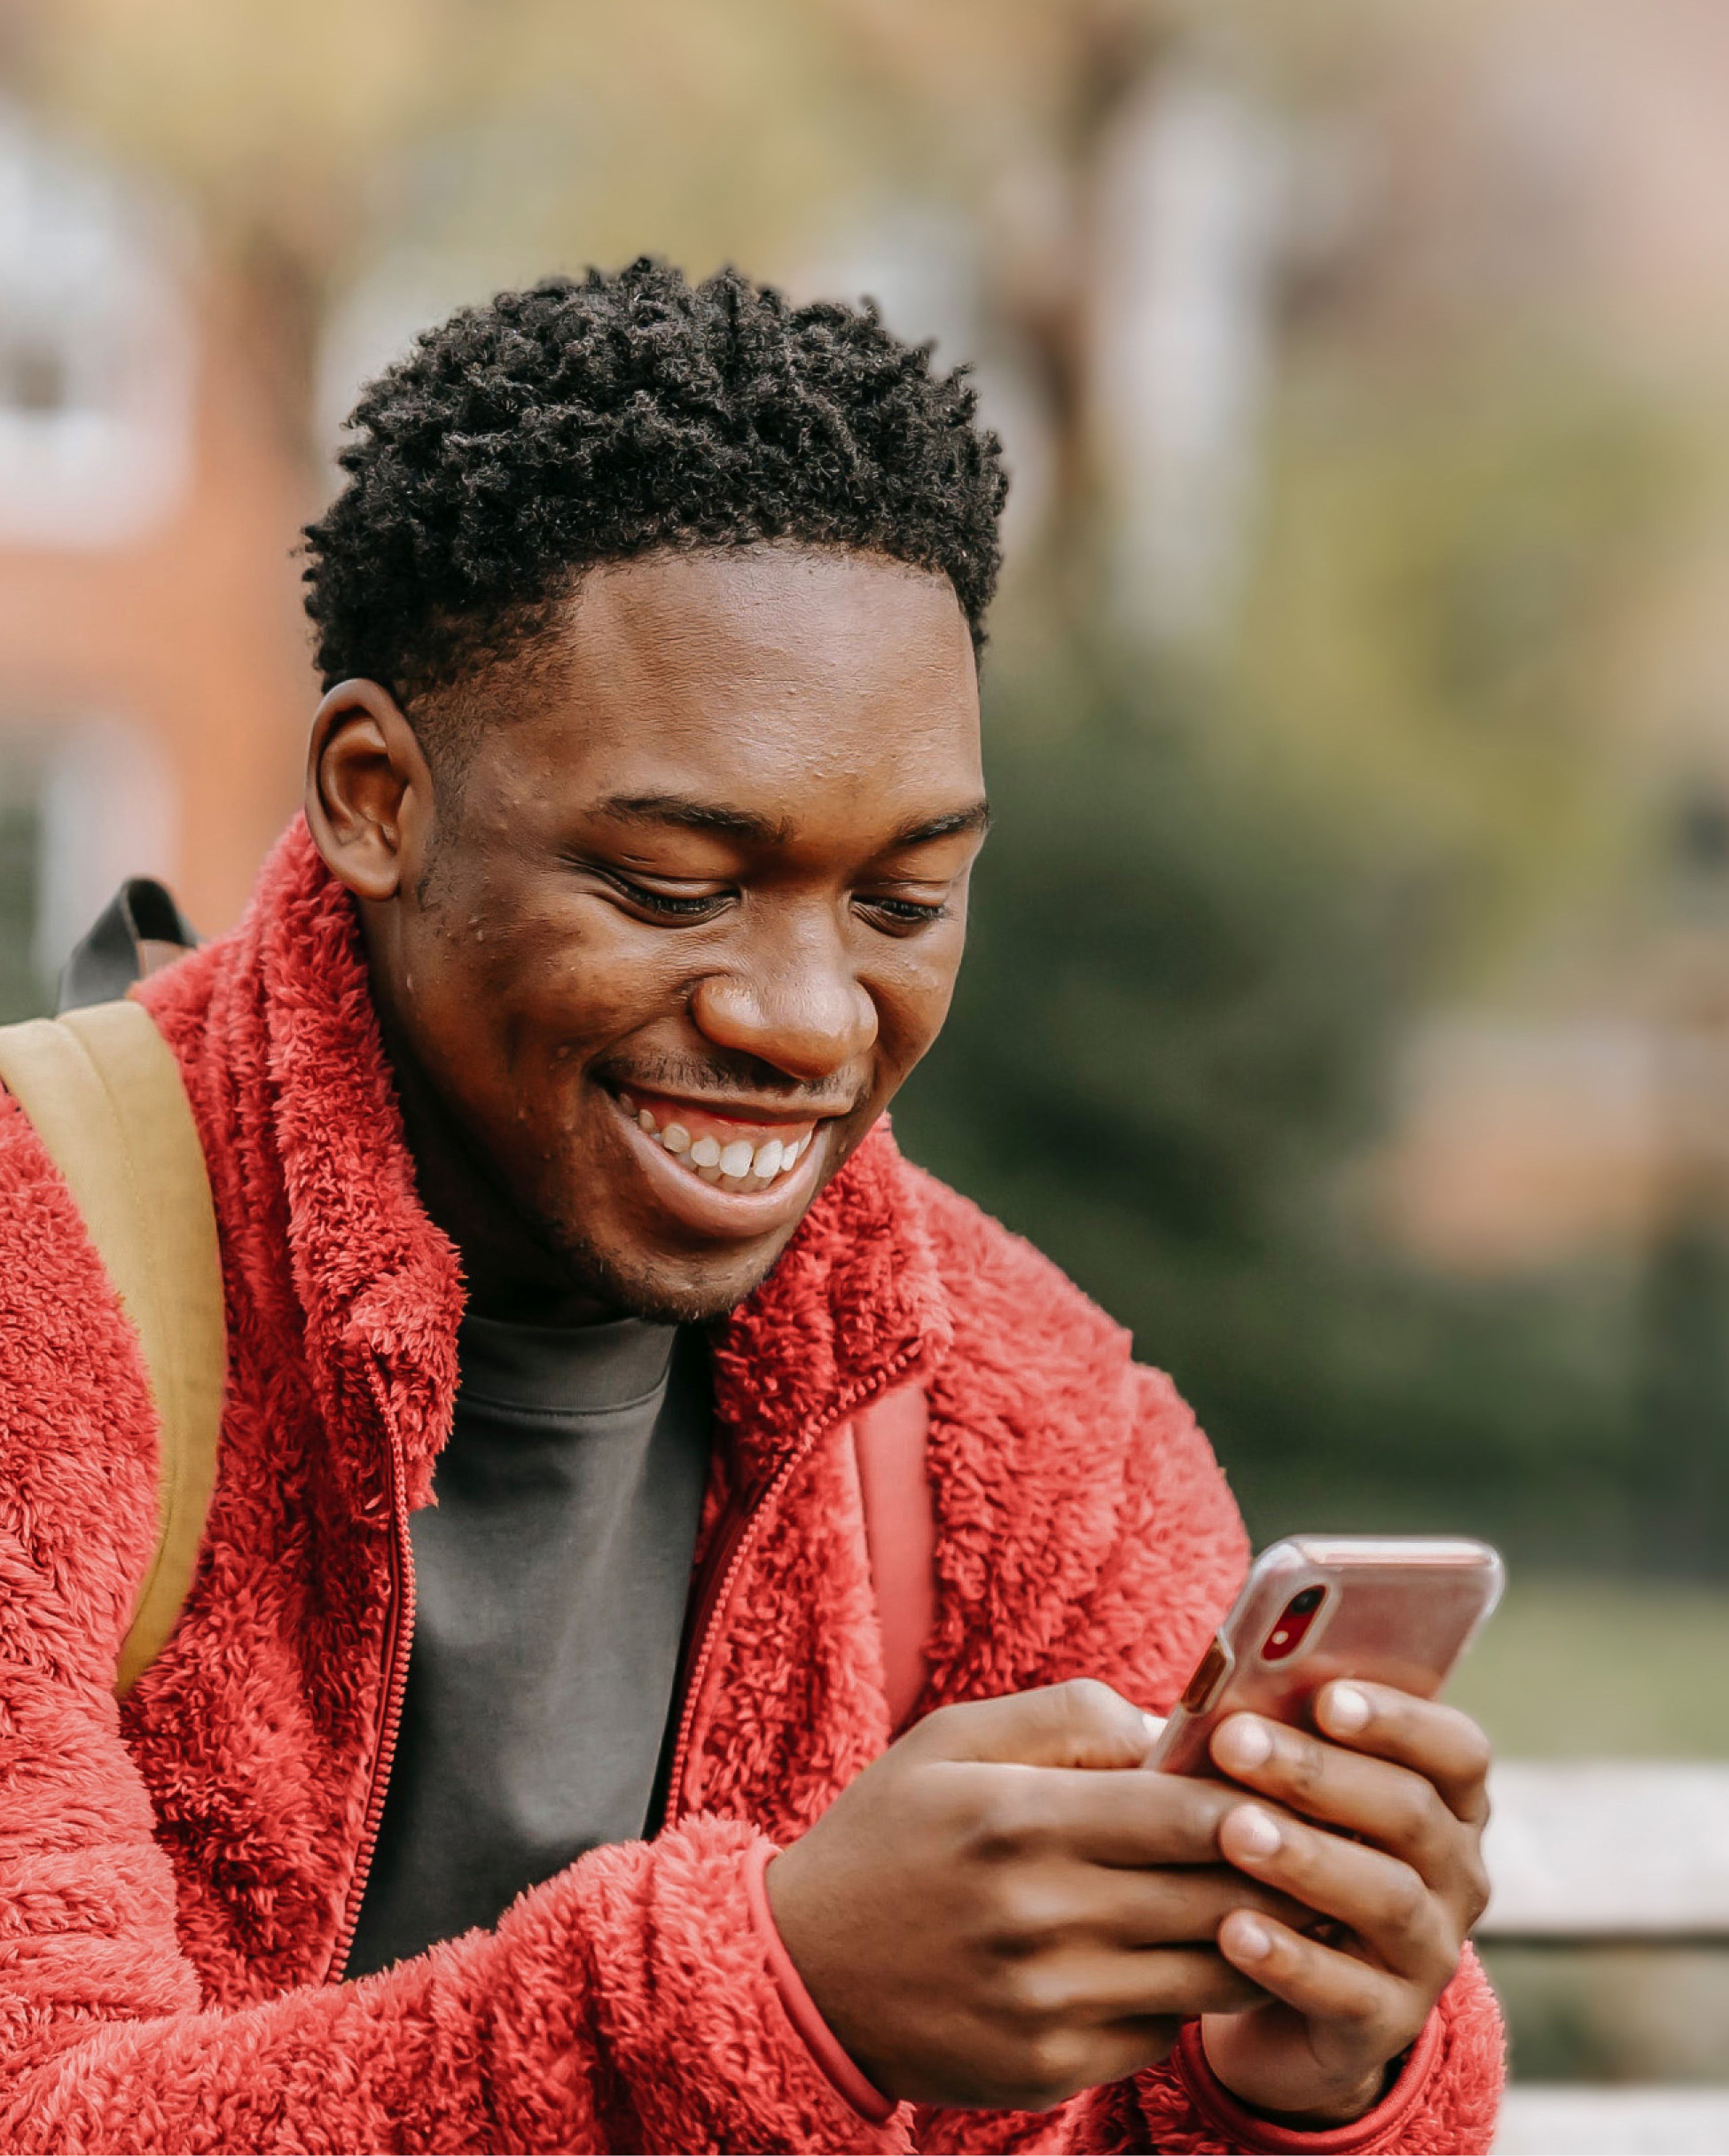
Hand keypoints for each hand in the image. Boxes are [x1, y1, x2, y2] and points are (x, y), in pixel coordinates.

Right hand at [766, 1680, 1310, 2110]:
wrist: (803, 1973)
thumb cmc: (890, 1835)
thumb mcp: (952, 1740)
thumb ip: (1068, 1716)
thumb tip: (1175, 1728)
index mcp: (1020, 1820)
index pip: (1186, 1812)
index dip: (1258, 1799)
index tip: (1294, 1786)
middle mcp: (1039, 1917)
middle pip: (1215, 1896)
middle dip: (1280, 1870)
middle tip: (1321, 1846)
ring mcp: (1047, 2004)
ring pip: (1208, 1975)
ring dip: (1257, 1941)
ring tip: (1284, 1906)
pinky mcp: (1050, 2070)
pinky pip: (1160, 2031)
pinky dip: (1186, 1996)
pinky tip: (1192, 1960)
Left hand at [1200, 1681, 1492, 2124]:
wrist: (1283, 1999)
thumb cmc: (1287, 1856)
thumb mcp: (1298, 1802)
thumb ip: (1287, 1747)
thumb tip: (1232, 1695)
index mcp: (1447, 1806)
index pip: (1458, 1751)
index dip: (1400, 1719)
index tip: (1327, 1697)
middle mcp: (1457, 1878)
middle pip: (1410, 1813)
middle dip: (1320, 1773)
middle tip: (1236, 1742)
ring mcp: (1429, 1955)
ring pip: (1387, 1898)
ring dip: (1307, 1858)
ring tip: (1235, 1830)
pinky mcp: (1385, 2025)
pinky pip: (1345, 1992)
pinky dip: (1289, 1958)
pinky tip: (1234, 1929)